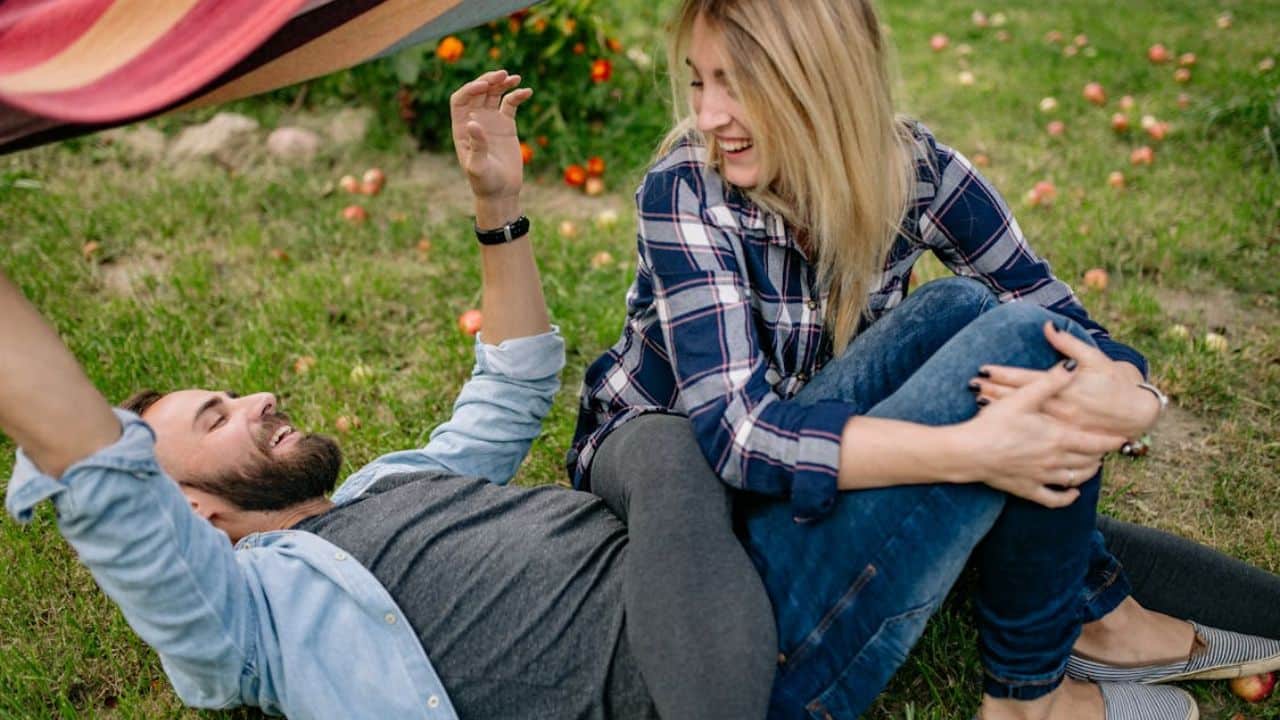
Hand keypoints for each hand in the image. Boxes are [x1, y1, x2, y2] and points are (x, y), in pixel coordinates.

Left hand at [449, 70, 532, 203]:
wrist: (501, 192)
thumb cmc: (485, 183)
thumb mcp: (478, 166)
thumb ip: (476, 145)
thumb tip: (472, 122)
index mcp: (461, 128)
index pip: (461, 99)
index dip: (470, 89)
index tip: (484, 86)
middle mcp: (474, 121)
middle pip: (478, 92)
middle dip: (488, 80)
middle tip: (502, 75)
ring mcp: (491, 121)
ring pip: (494, 94)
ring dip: (502, 83)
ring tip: (515, 78)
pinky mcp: (506, 125)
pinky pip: (510, 104)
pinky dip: (517, 95)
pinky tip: (528, 91)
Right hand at [962, 360, 1126, 507]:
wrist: (969, 452)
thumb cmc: (994, 423)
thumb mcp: (1023, 397)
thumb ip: (1050, 382)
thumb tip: (1072, 366)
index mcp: (1057, 438)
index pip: (1095, 442)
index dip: (1112, 441)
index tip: (1124, 438)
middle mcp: (1055, 460)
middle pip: (1089, 461)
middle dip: (1101, 455)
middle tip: (1107, 449)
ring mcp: (1042, 477)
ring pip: (1076, 479)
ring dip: (1088, 472)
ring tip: (1094, 465)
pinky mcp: (1027, 489)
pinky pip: (1054, 499)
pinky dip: (1067, 497)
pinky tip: (1073, 492)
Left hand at [970, 322, 1160, 438]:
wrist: (1135, 411)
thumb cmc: (1112, 381)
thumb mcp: (1094, 358)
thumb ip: (1068, 344)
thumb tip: (1047, 327)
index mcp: (1066, 385)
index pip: (1027, 378)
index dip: (1003, 374)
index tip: (982, 369)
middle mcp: (1061, 405)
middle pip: (1020, 398)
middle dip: (994, 390)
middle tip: (971, 384)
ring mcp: (1061, 424)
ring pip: (1024, 415)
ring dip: (1001, 408)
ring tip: (977, 401)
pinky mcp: (1064, 436)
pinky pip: (1035, 432)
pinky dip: (1017, 426)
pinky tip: (999, 423)